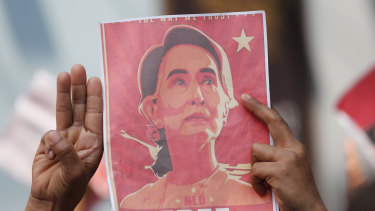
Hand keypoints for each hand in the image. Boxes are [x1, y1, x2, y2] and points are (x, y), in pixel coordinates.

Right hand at [25, 65, 102, 210]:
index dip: (95, 97)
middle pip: (80, 106)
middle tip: (78, 68)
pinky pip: (48, 134)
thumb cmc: (69, 188)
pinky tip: (51, 156)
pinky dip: (48, 141)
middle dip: (79, 88)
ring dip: (64, 93)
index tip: (95, 79)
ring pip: (65, 111)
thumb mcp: (75, 171)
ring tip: (63, 74)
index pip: (96, 114)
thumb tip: (54, 133)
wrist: (50, 198)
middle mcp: (81, 135)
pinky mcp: (49, 142)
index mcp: (94, 141)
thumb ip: (67, 151)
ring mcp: (65, 137)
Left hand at [241, 94, 325, 210]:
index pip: (278, 122)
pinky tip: (264, 190)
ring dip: (254, 168)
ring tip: (264, 181)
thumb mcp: (289, 168)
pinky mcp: (280, 170)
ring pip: (255, 151)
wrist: (308, 210)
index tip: (248, 99)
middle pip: (271, 122)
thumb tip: (255, 146)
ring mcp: (288, 158)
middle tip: (243, 98)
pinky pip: (255, 170)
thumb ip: (276, 155)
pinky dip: (255, 182)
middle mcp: (293, 149)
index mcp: (295, 147)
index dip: (263, 109)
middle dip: (256, 109)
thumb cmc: (294, 190)